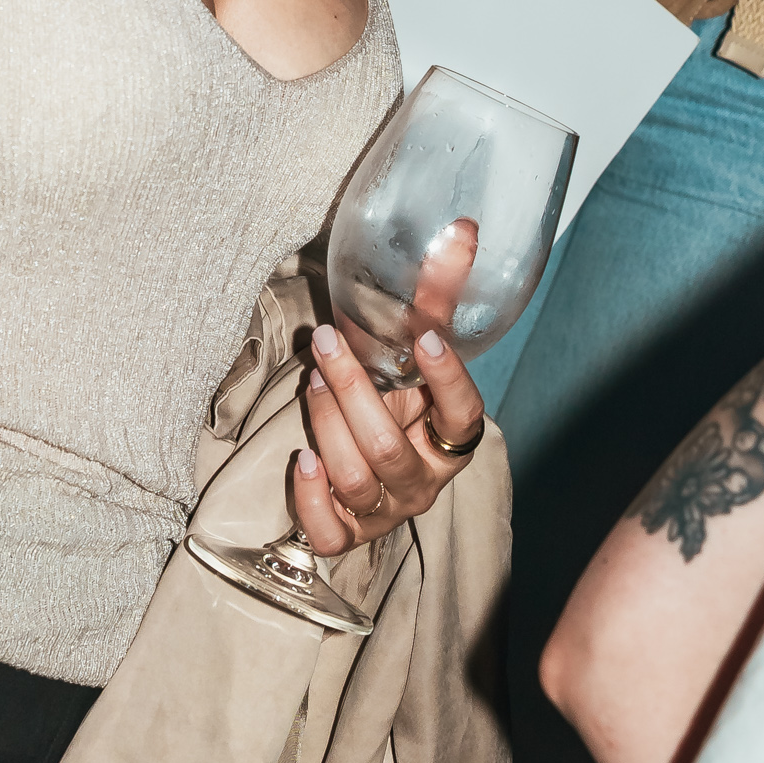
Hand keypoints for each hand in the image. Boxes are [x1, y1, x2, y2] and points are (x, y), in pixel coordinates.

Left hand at [297, 219, 486, 549]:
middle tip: (326, 343)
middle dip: (353, 392)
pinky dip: (311, 498)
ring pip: (357, 481)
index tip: (423, 338)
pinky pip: (330, 533)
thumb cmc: (397, 397)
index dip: (446, 380)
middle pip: (389, 447)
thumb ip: (434, 298)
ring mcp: (386, 510)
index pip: (463, 415)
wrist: (371, 463)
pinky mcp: (348, 534)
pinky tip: (300, 459)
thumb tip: (461, 228)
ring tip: (311, 384)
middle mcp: (424, 480)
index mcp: (451, 437)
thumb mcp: (412, 352)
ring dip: (327, 428)